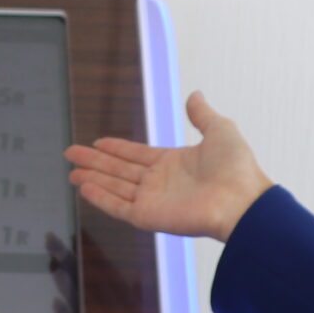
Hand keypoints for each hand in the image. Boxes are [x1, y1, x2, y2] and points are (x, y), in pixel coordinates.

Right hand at [63, 92, 271, 241]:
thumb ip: (202, 114)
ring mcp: (153, 200)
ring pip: (114, 187)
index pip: (137, 155)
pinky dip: (100, 198)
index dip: (117, 148)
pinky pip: (118, 206)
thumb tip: (195, 95)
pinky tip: (84, 188)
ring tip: (71, 171)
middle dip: (94, 162)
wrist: (242, 201)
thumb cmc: (237, 168)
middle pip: (119, 170)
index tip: (99, 142)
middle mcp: (160, 182)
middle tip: (71, 153)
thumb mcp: (220, 130)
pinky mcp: (148, 216)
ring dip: (92, 179)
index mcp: (174, 163)